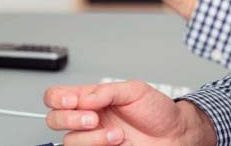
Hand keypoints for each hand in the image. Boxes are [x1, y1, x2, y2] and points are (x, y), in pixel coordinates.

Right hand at [44, 80, 216, 145]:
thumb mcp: (134, 90)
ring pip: (69, 141)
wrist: (175, 135)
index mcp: (93, 97)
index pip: (58, 96)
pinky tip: (115, 141)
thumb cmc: (158, 110)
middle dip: (70, 118)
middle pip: (55, 119)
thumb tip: (86, 97)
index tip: (74, 101)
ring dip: (91, 137)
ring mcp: (93, 138)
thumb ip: (107, 91)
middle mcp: (89, 117)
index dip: (58, 98)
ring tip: (115, 133)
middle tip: (93, 118)